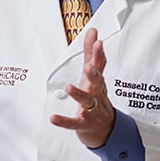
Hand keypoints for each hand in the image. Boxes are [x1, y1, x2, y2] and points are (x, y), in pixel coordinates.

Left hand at [49, 27, 114, 147]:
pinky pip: (73, 122)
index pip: (100, 66)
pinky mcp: (83, 123)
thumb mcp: (94, 75)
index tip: (98, 42)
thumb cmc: (97, 97)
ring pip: (86, 101)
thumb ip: (91, 53)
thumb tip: (93, 32)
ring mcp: (91, 109)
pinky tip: (54, 118)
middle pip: (96, 83)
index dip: (99, 54)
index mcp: (97, 82)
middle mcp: (96, 94)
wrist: (105, 128)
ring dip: (78, 94)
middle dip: (93, 75)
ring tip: (69, 87)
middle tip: (88, 67)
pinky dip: (64, 121)